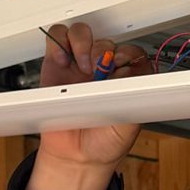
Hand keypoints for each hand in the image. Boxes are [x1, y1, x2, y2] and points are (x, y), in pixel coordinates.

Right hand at [33, 21, 153, 168]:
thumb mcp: (130, 125)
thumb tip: (131, 79)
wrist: (77, 156)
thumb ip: (134, 100)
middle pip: (105, 40)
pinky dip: (58, 43)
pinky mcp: (56, 65)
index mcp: (126, 77)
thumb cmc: (106, 141)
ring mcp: (79, 64)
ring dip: (83, 43)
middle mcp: (103, 68)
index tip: (118, 65)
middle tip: (97, 70)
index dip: (126, 54)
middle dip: (103, 51)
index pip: (131, 51)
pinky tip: (62, 61)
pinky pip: (57, 38)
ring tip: (82, 67)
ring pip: (81, 33)